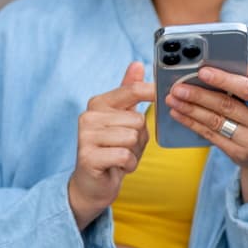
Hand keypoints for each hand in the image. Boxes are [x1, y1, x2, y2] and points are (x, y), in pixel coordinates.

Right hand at [68, 62, 153, 229]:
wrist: (93, 184)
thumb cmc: (113, 150)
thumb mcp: (124, 119)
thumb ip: (129, 92)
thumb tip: (138, 64)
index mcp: (99, 103)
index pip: (131, 90)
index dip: (151, 92)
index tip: (161, 94)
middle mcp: (89, 116)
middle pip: (138, 120)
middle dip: (140, 139)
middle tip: (126, 147)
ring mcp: (86, 136)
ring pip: (132, 137)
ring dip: (134, 153)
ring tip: (120, 157)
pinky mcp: (88, 156)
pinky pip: (125, 155)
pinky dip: (128, 165)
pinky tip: (117, 167)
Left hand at [165, 62, 247, 201]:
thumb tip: (233, 59)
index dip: (224, 80)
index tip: (203, 72)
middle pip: (227, 106)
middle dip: (199, 95)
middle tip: (178, 87)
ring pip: (216, 121)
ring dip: (190, 109)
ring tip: (173, 99)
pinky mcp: (239, 154)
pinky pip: (211, 136)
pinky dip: (192, 123)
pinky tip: (180, 114)